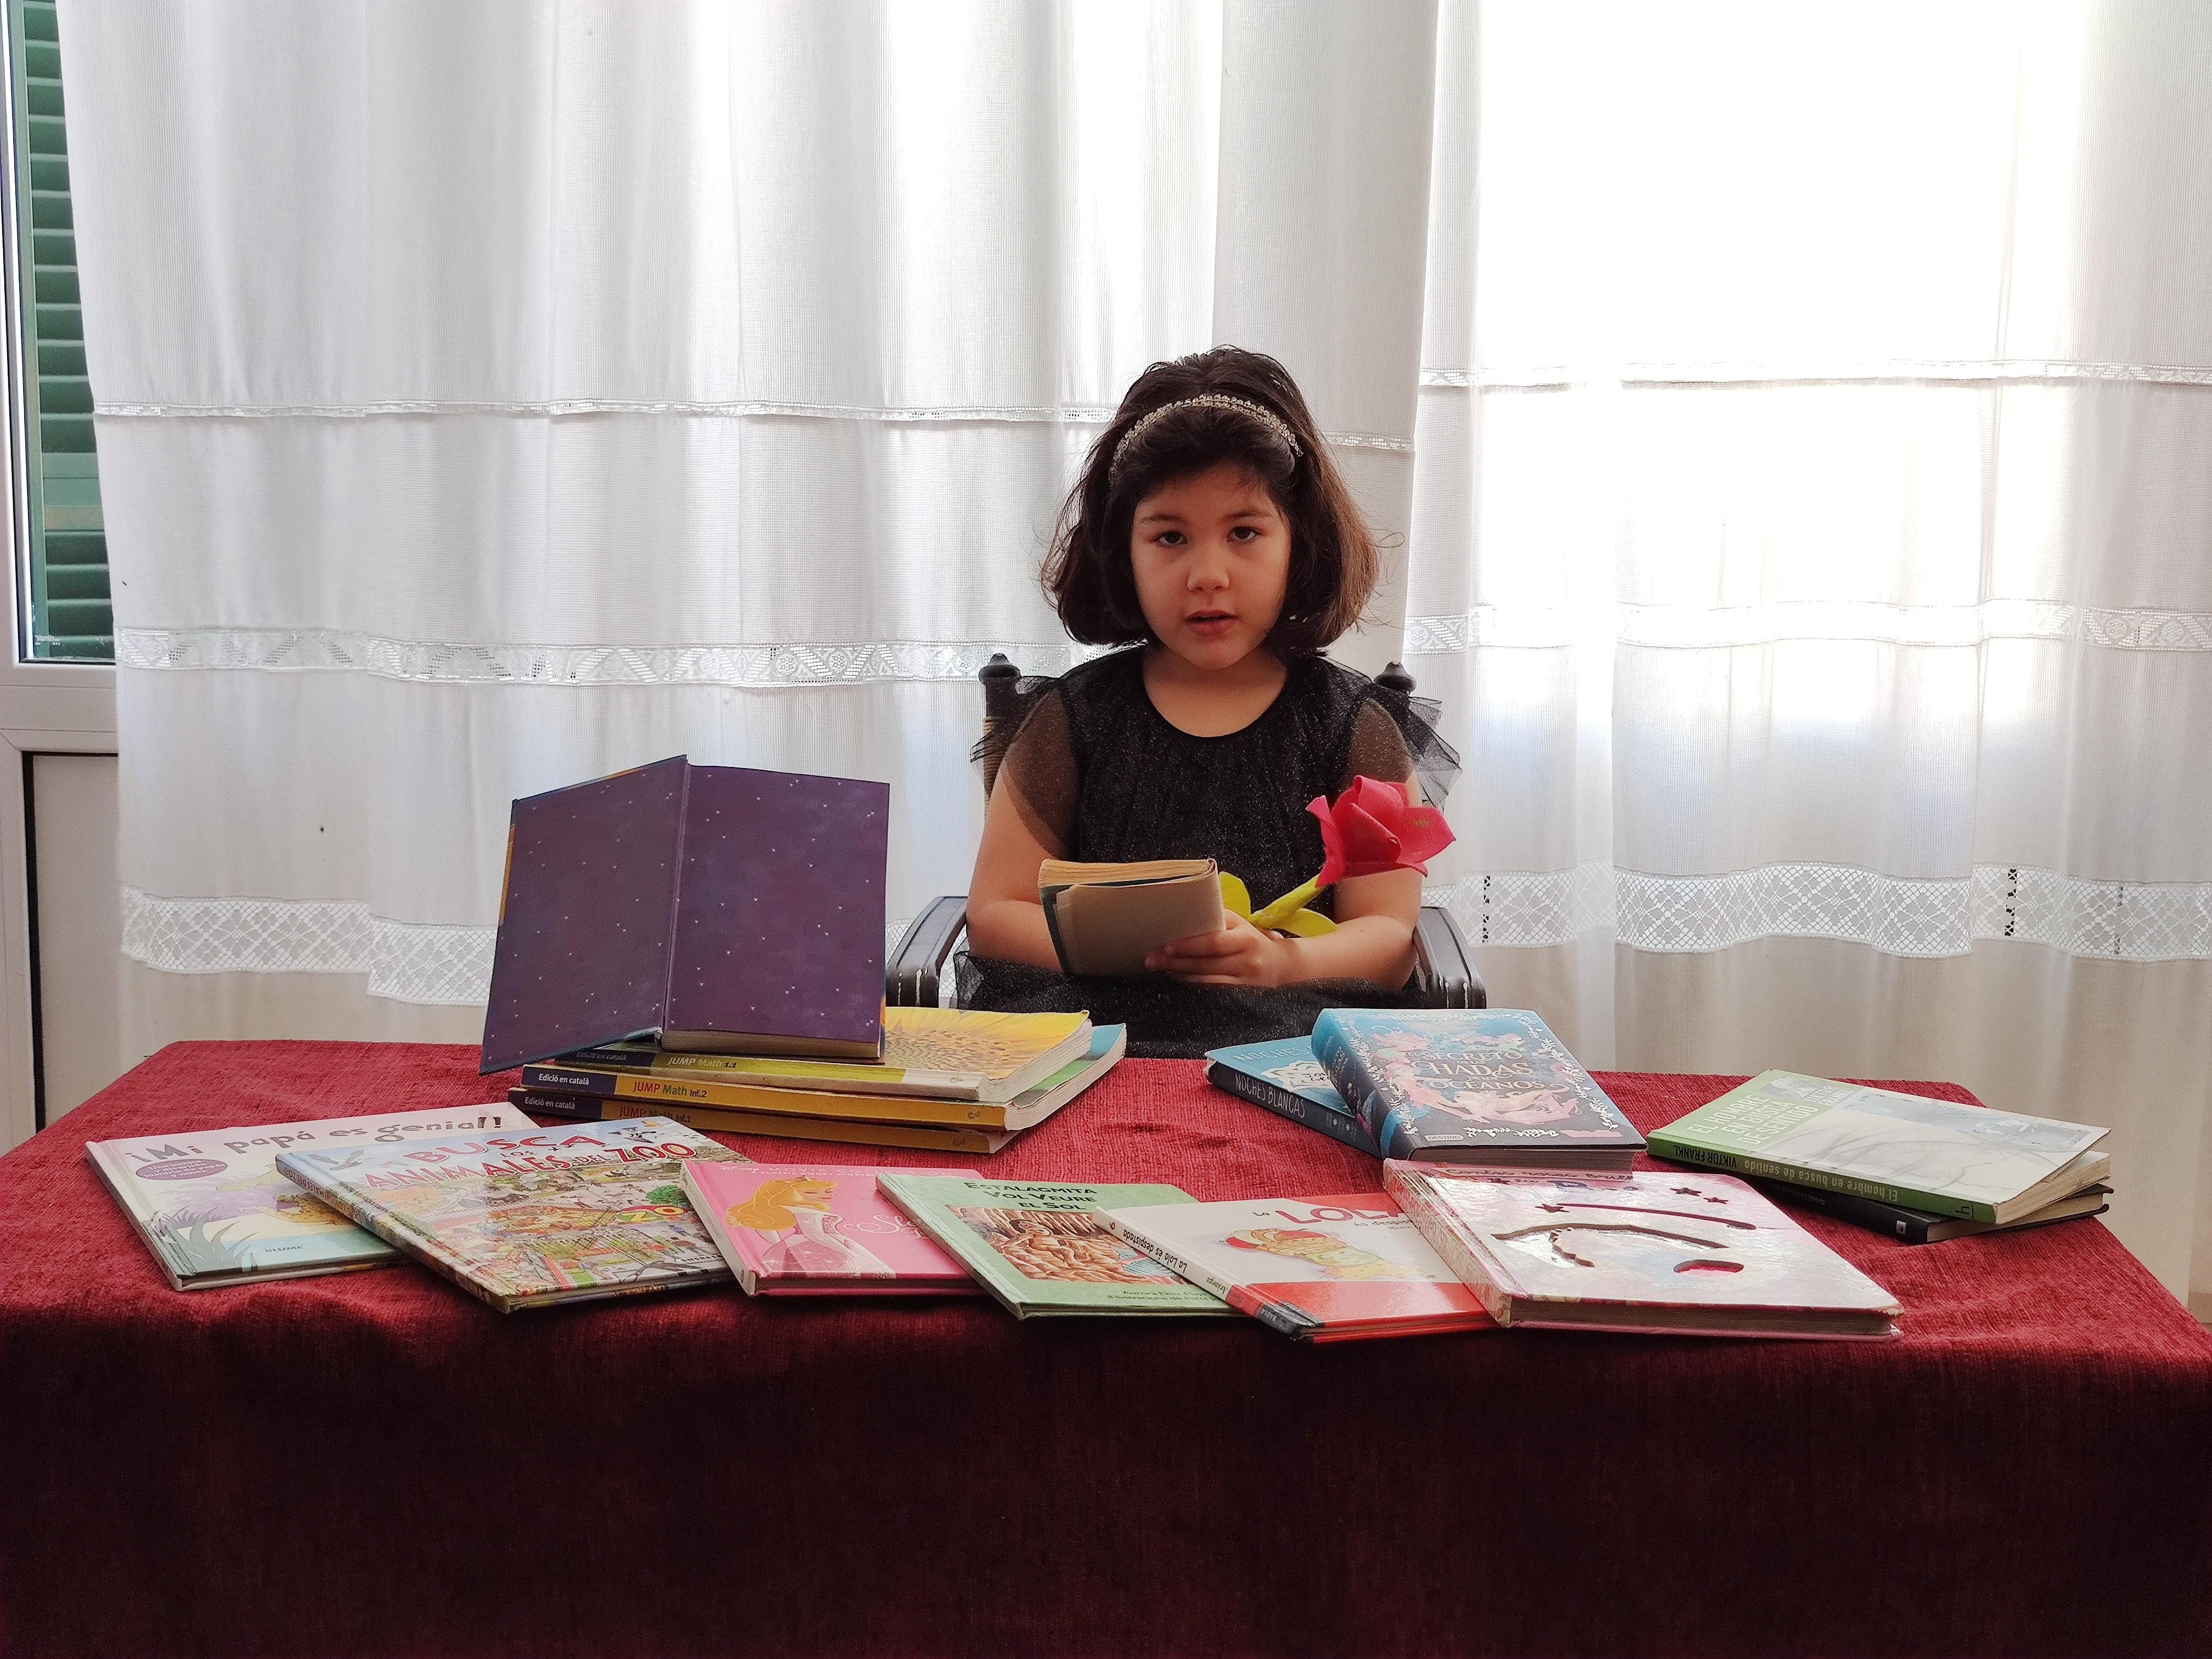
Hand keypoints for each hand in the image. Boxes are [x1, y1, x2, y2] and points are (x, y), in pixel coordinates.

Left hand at [1146, 912, 1294, 987]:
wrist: (1282, 966)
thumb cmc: (1251, 940)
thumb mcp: (1240, 925)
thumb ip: (1217, 918)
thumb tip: (1184, 910)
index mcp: (1245, 937)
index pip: (1214, 942)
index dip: (1189, 945)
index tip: (1166, 945)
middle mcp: (1247, 959)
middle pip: (1207, 963)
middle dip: (1176, 962)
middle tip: (1152, 959)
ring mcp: (1245, 980)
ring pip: (1207, 980)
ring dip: (1180, 975)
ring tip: (1160, 968)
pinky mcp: (1242, 995)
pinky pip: (1212, 991)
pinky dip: (1193, 985)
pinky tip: (1177, 979)